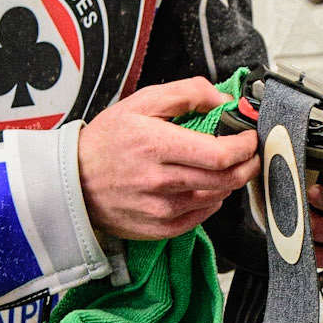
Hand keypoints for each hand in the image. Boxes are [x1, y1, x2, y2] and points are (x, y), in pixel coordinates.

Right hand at [77, 79, 260, 240]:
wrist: (73, 181)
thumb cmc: (106, 141)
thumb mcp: (142, 102)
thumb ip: (186, 93)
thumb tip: (222, 99)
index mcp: (157, 146)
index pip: (220, 154)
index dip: (245, 146)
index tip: (249, 138)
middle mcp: (160, 181)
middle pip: (225, 179)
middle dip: (247, 165)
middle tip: (249, 154)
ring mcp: (160, 209)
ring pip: (216, 198)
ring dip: (229, 181)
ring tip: (223, 167)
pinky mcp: (159, 228)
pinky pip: (200, 217)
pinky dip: (210, 201)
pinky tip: (202, 188)